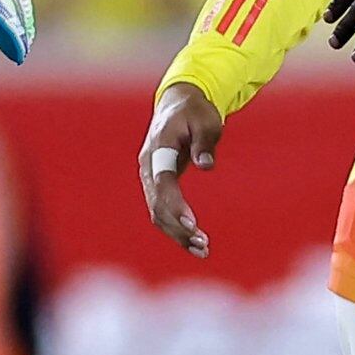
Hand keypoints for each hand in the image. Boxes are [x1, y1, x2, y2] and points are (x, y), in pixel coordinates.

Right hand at [142, 81, 223, 254]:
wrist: (179, 104)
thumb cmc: (195, 111)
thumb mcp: (205, 120)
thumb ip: (204, 142)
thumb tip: (206, 165)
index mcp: (158, 148)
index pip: (162, 184)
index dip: (175, 206)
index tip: (192, 225)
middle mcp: (148, 166)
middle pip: (157, 205)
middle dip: (178, 228)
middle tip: (203, 243)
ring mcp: (150, 177)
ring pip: (158, 213)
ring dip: (178, 234)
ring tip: (203, 250)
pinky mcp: (158, 185)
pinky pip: (163, 211)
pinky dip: (176, 228)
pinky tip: (195, 243)